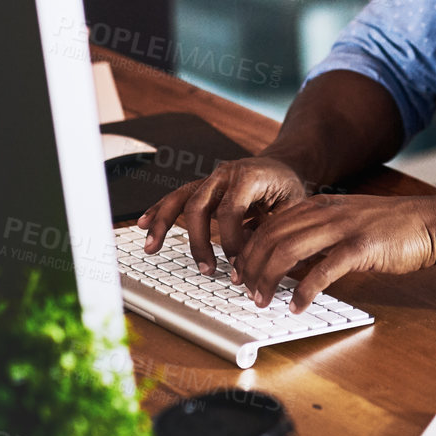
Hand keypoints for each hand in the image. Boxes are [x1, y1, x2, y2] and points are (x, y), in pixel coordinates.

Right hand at [137, 155, 307, 275]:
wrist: (283, 165)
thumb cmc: (289, 187)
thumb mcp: (293, 207)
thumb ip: (273, 231)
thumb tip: (254, 263)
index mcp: (248, 176)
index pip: (230, 211)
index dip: (232, 241)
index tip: (238, 265)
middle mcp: (224, 174)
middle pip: (199, 205)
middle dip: (198, 241)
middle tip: (207, 269)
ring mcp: (211, 179)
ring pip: (180, 198)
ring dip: (162, 223)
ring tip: (150, 246)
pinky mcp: (203, 187)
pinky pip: (177, 198)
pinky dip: (159, 211)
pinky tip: (143, 224)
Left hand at [237, 194, 435, 312]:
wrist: (430, 222)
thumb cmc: (390, 227)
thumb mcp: (345, 222)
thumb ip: (317, 236)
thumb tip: (289, 264)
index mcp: (318, 205)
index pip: (269, 225)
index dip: (249, 251)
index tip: (241, 273)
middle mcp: (324, 213)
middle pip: (271, 238)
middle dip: (252, 268)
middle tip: (247, 291)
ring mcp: (341, 229)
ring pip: (288, 252)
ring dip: (269, 280)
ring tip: (263, 301)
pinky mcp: (360, 248)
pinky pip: (322, 271)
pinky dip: (304, 292)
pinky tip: (297, 306)